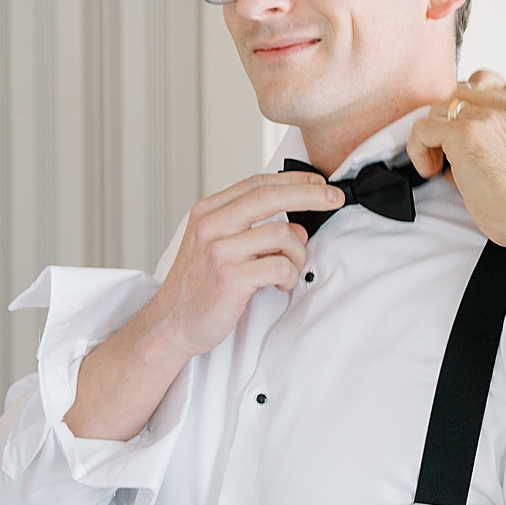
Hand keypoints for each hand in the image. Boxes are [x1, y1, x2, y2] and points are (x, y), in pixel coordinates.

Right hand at [64, 171, 342, 439]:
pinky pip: (279, 265)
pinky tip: (279, 283)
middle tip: (335, 199)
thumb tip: (298, 227)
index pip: (258, 183)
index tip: (320, 184)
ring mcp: (219, 250)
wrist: (171, 324)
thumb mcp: (219, 247)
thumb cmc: (199, 286)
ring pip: (282, 233)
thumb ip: (255, 231)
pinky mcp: (230, 276)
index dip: (294, 180)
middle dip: (310, 195)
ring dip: (296, 253)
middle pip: (271, 196)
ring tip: (288, 269)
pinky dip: (288, 275)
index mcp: (208, 211)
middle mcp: (210, 225)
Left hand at [408, 69, 505, 255]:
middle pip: (460, 94)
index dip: (468, 112)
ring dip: (434, 135)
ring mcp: (487, 116)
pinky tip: (431, 169)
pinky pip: (424, 128)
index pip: (487, 86)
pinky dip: (419, 148)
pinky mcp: (465, 132)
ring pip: (440, 108)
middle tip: (447, 151)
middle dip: (449, 121)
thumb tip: (464, 147)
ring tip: (440, 164)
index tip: (464, 136)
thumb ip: (503, 138)